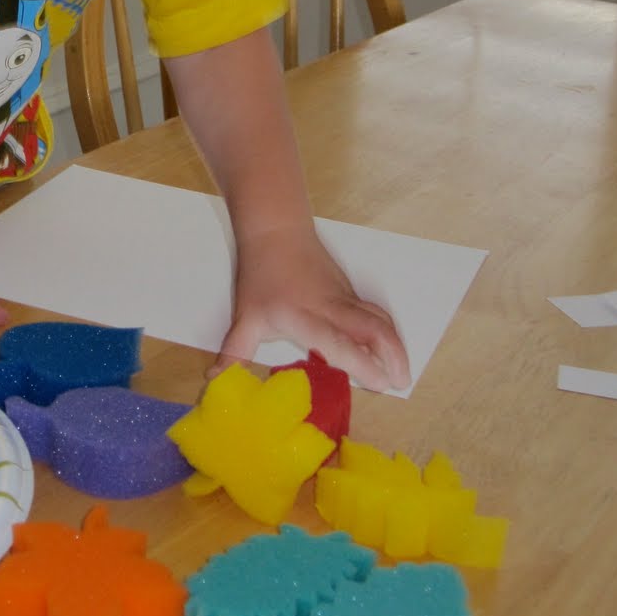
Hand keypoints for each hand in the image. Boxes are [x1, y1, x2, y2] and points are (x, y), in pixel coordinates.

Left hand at [213, 227, 410, 391]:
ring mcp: (344, 297)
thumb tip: (215, 381)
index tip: (378, 383)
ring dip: (395, 345)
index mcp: (304, 316)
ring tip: (401, 372)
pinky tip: (388, 351)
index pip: (337, 341)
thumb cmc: (260, 275)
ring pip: (379, 318)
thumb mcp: (245, 317)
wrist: (276, 231)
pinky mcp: (350, 291)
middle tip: (400, 383)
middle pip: (373, 327)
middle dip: (392, 355)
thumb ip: (235, 352)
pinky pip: (374, 313)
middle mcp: (331, 307)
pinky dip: (386, 333)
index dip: (360, 362)